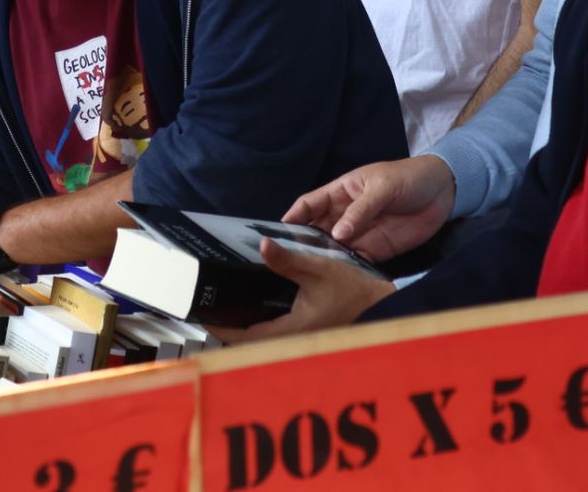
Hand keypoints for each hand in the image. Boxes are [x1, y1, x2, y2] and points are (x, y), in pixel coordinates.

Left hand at [214, 239, 396, 343]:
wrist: (386, 307)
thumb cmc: (357, 291)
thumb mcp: (321, 269)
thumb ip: (290, 260)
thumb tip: (263, 246)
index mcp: (292, 330)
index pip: (242, 336)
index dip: (219, 326)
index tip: (200, 312)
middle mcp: (292, 341)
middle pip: (247, 340)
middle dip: (228, 323)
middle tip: (209, 301)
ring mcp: (300, 340)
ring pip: (261, 337)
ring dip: (244, 322)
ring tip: (226, 300)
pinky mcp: (306, 333)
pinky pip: (274, 331)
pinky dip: (260, 319)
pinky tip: (257, 301)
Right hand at [283, 157, 455, 261]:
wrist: (443, 191)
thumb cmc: (408, 178)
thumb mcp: (383, 187)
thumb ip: (361, 210)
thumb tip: (337, 234)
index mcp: (341, 192)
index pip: (309, 204)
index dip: (293, 216)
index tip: (276, 231)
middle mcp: (345, 215)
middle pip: (316, 231)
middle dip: (303, 244)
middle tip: (290, 261)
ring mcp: (360, 234)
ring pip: (334, 249)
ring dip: (324, 260)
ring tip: (311, 275)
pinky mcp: (376, 250)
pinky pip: (356, 262)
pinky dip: (347, 270)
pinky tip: (340, 280)